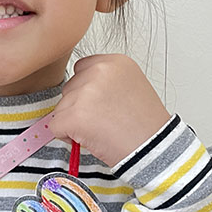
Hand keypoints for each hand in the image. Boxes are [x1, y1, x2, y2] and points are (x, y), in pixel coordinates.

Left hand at [50, 55, 171, 167]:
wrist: (155, 150)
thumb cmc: (145, 126)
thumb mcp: (130, 87)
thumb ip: (104, 81)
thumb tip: (77, 90)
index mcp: (115, 62)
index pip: (82, 69)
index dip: (88, 91)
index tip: (103, 106)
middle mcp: (100, 71)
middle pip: (70, 88)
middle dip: (80, 107)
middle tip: (105, 121)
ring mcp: (87, 92)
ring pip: (61, 107)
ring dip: (74, 122)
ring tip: (102, 130)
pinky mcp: (75, 115)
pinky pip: (56, 125)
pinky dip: (67, 137)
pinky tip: (91, 139)